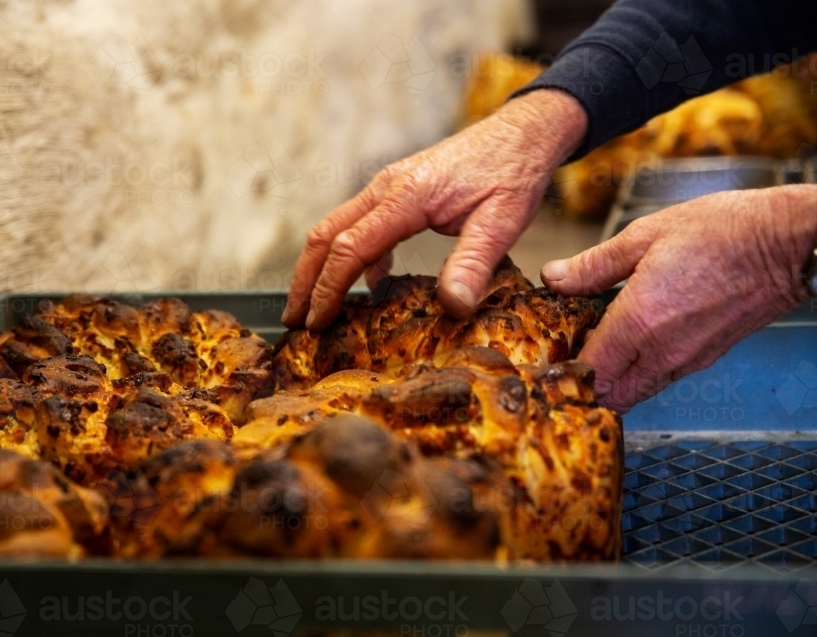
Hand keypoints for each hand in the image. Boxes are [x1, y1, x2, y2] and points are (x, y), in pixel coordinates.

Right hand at [283, 89, 587, 330]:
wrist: (524, 132)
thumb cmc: (513, 172)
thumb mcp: (503, 222)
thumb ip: (474, 264)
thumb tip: (452, 307)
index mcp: (407, 196)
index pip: (350, 247)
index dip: (328, 289)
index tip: (316, 323)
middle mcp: (387, 187)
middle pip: (325, 235)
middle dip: (305, 281)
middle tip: (293, 322)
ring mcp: (389, 186)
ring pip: (336, 228)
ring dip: (320, 268)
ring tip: (313, 309)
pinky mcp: (398, 191)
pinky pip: (360, 225)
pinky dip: (353, 257)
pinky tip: (369, 286)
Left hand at [542, 185, 816, 412]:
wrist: (788, 243)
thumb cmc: (723, 231)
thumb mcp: (645, 234)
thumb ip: (594, 265)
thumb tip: (554, 277)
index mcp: (639, 321)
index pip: (587, 371)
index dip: (561, 370)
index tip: (546, 357)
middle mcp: (661, 351)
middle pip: (608, 395)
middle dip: (582, 386)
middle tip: (565, 359)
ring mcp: (686, 360)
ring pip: (635, 394)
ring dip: (610, 383)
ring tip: (594, 352)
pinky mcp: (704, 359)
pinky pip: (659, 381)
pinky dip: (636, 375)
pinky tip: (629, 346)